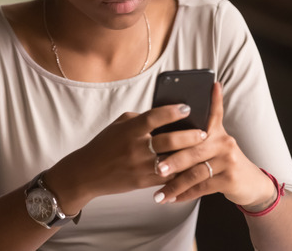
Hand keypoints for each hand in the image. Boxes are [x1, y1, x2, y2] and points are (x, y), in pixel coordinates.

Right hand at [46, 103, 207, 212]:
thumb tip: (165, 114)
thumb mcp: (119, 125)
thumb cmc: (105, 145)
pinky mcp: (142, 182)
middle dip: (190, 136)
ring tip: (203, 150)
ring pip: (171, 161)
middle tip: (204, 132)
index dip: (172, 111)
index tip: (187, 107)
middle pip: (169, 140)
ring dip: (189, 156)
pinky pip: (167, 177)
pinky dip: (180, 172)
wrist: (87, 173)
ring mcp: (139, 166)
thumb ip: (140, 119)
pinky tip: (192, 167)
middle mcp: (135, 147)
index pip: (154, 117)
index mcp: (129, 129)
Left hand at [150, 83, 275, 208]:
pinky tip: (172, 199)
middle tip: (155, 167)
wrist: (249, 183)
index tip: (210, 85)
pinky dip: (185, 195)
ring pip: (196, 172)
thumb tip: (166, 128)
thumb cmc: (222, 162)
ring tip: (158, 194)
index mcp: (217, 131)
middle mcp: (224, 142)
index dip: (213, 98)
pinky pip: (202, 187)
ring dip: (175, 184)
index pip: (214, 112)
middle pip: (194, 149)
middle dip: (173, 160)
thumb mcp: (214, 145)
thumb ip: (195, 137)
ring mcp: (228, 160)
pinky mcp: (230, 178)